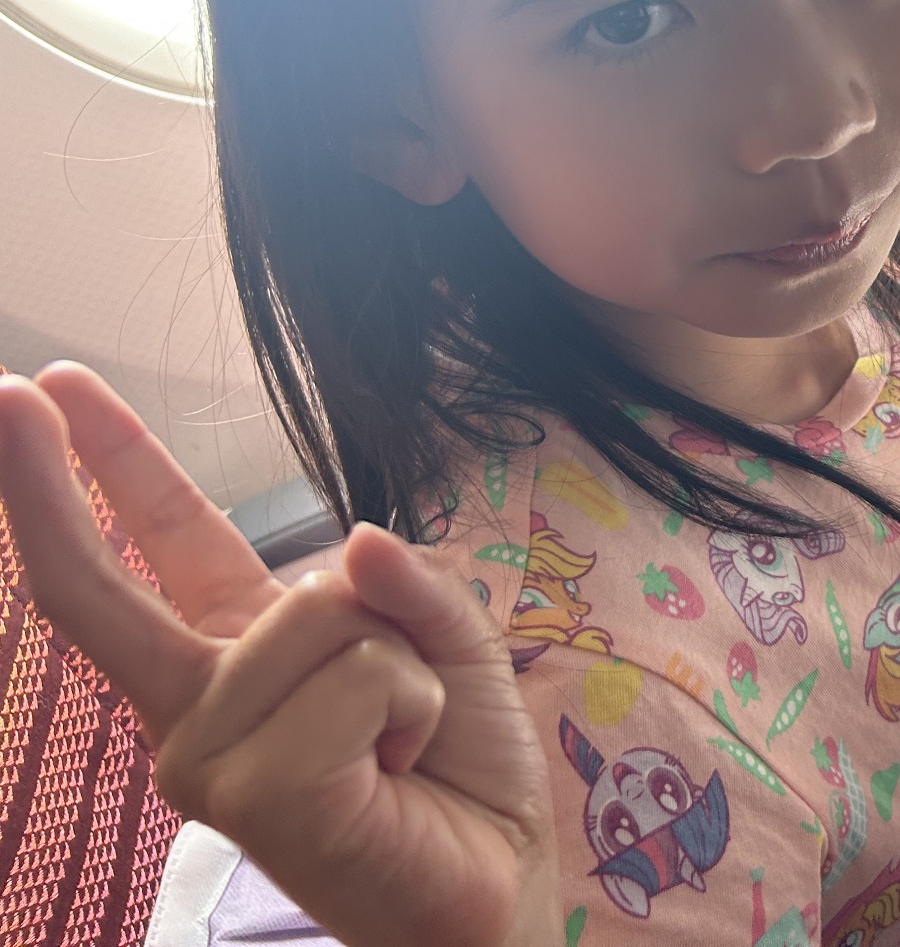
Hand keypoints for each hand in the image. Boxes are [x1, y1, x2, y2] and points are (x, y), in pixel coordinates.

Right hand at [0, 364, 559, 946]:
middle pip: (129, 570)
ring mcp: (207, 752)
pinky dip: (415, 704)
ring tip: (399, 738)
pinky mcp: (249, 789)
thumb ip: (402, 583)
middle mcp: (197, 703)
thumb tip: (357, 541)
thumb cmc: (458, 763)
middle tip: (9, 384)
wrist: (494, 873)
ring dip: (405, 659)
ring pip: (320, 609)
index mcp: (234, 654)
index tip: (28, 391)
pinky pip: (361, 674)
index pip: (154, 542)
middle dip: (62, 476)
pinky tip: (396, 768)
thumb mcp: (447, 637)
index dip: (97, 461)